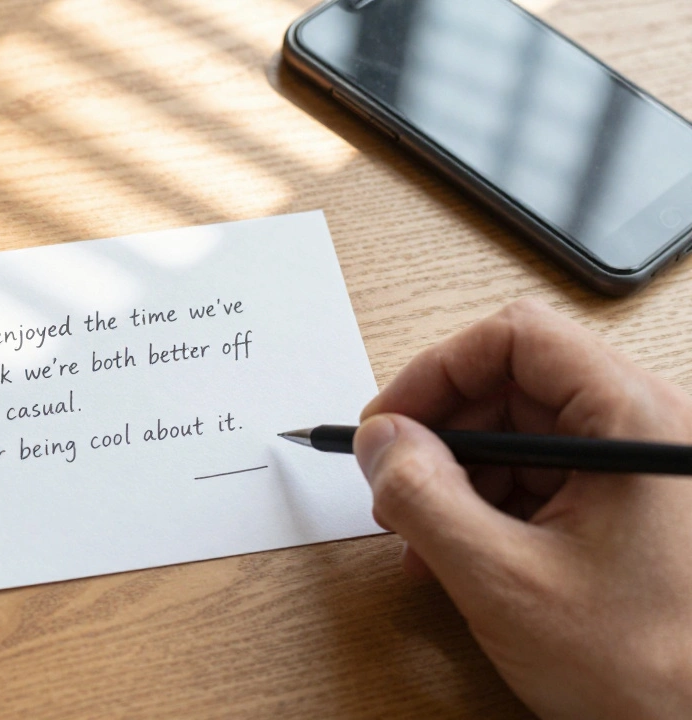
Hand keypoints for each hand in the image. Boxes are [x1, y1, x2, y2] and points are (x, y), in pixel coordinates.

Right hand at [352, 299, 691, 718]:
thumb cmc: (646, 670)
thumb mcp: (503, 580)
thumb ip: (424, 498)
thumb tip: (378, 440)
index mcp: (637, 423)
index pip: (518, 338)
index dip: (437, 372)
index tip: (387, 424)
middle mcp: (648, 431)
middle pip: (515, 382)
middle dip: (441, 432)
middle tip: (391, 484)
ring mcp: (641, 470)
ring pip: (522, 431)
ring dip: (458, 476)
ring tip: (421, 537)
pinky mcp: (631, 507)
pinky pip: (543, 476)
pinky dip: (489, 505)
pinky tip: (458, 553)